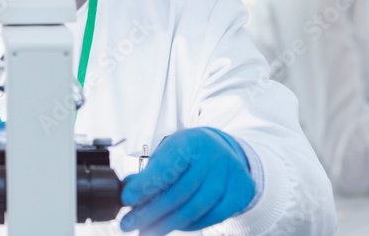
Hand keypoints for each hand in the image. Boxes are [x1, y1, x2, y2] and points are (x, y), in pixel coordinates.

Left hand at [120, 128, 255, 234]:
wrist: (224, 149)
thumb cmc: (190, 154)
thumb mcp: (168, 154)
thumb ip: (150, 173)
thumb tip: (129, 190)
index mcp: (190, 141)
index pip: (167, 165)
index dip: (146, 184)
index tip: (127, 199)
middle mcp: (213, 155)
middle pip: (180, 191)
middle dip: (151, 212)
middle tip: (129, 224)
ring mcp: (231, 173)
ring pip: (196, 207)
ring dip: (167, 224)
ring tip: (146, 231)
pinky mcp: (241, 192)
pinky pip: (212, 216)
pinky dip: (190, 225)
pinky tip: (173, 227)